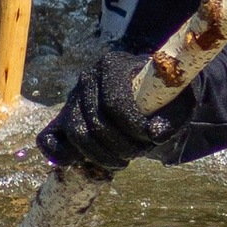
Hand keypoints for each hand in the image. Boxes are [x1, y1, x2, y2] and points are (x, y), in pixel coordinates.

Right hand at [41, 44, 164, 178]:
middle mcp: (87, 78)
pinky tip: (88, 161)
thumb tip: (155, 133)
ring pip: (76, 135)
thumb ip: (171, 117)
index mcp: (112, 65)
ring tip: (123, 159)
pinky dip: (65, 156)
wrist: (147, 101)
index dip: (134, 128)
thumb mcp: (177, 105)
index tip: (151, 137)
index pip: (116, 103)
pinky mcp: (61, 121)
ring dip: (102, 156)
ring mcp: (71, 100)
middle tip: (140, 151)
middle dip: (121, 146)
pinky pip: (49, 141)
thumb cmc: (162, 100)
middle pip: (95, 123)